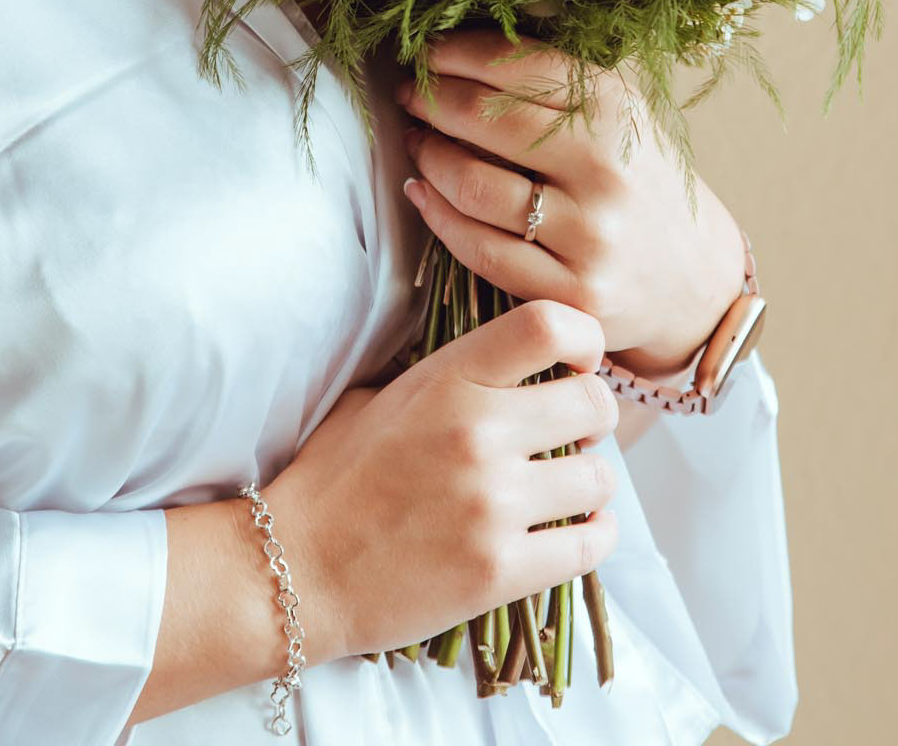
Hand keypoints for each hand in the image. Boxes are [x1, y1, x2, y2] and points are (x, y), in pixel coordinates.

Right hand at [264, 299, 620, 662]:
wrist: (296, 569)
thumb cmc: (334, 478)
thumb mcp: (379, 396)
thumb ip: (446, 376)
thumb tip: (510, 365)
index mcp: (448, 380)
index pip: (549, 327)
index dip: (582, 339)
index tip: (577, 361)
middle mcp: (479, 434)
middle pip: (594, 403)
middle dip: (592, 416)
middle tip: (572, 433)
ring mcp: (493, 505)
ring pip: (600, 479)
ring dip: (590, 483)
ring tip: (565, 488)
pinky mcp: (501, 571)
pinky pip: (590, 545)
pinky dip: (593, 536)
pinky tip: (576, 531)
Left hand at [396, 28, 744, 380]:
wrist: (692, 275)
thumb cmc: (639, 177)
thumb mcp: (620, 111)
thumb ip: (555, 76)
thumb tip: (460, 40)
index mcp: (618, 109)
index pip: (518, 65)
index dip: (457, 53)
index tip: (425, 51)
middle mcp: (606, 170)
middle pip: (486, 121)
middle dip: (432, 100)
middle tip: (410, 94)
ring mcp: (589, 237)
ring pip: (473, 188)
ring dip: (428, 157)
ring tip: (417, 140)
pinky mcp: (570, 293)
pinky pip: (480, 250)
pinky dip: (437, 215)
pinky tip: (423, 191)